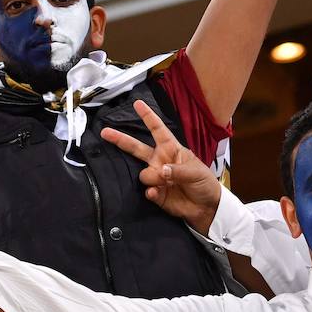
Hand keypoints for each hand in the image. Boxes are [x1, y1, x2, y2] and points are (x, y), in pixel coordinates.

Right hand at [102, 100, 223, 232]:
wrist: (207, 207)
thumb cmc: (204, 183)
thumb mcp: (196, 172)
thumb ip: (178, 170)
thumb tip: (161, 170)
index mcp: (172, 150)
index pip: (158, 130)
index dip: (148, 117)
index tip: (137, 104)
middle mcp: (160, 161)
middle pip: (137, 148)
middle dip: (121, 140)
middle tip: (104, 132)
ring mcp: (157, 177)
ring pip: (143, 174)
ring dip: (152, 178)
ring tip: (166, 183)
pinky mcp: (155, 194)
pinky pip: (146, 190)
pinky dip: (151, 192)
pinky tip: (156, 193)